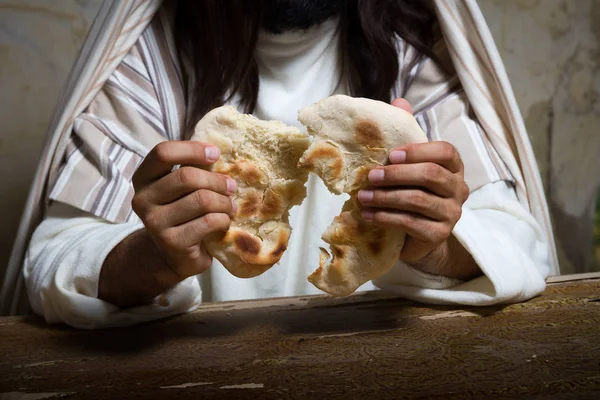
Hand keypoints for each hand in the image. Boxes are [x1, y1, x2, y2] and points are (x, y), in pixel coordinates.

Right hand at [131, 141, 236, 279]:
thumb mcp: (179, 190)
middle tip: (231, 186)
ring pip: (201, 200)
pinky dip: (224, 219)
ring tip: (230, 206)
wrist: (173, 256)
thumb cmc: (181, 214)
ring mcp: (154, 222)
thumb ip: (191, 170)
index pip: (163, 152)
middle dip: (217, 180)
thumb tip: (218, 150)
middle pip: (187, 177)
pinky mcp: (172, 242)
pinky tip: (224, 221)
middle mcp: (142, 199)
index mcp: (143, 178)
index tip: (215, 154)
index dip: (192, 150)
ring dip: (224, 202)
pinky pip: (208, 221)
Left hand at [357, 99, 473, 276]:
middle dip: (396, 175)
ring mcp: (452, 213)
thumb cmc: (413, 193)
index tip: (391, 155)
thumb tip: (399, 101)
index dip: (418, 151)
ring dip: (385, 198)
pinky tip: (367, 215)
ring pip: (418, 200)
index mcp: (454, 167)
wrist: (419, 237)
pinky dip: (385, 218)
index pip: (445, 152)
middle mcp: (459, 189)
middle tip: (370, 177)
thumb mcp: (410, 165)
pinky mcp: (439, 235)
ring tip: (362, 197)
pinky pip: (410, 223)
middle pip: (431, 175)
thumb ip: (407, 134)